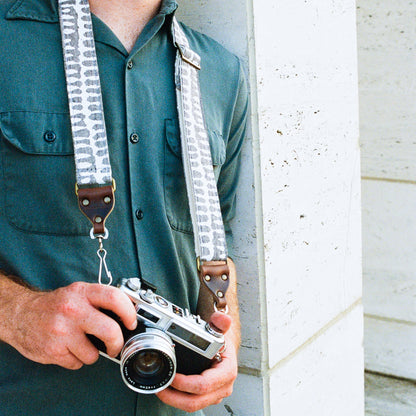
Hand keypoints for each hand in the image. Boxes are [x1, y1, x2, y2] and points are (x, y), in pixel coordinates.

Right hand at [7, 281, 136, 369]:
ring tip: (82, 344)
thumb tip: (128, 314)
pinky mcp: (53, 350)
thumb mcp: (78, 293)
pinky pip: (76, 363)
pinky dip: (76, 359)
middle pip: (110, 331)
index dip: (129, 312)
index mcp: (82, 292)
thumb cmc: (55, 304)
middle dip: (117, 343)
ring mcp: (62, 331)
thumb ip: (100, 300)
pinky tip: (68, 348)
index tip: (131, 322)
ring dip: (92, 354)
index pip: (114, 298)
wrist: (20, 314)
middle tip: (116, 345)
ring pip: (93, 354)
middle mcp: (73, 310)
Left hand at [156, 312, 237, 412]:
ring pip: (193, 406)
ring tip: (161, 390)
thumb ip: (219, 323)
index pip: (204, 384)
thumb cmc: (223, 343)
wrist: (226, 350)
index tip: (172, 376)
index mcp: (227, 372)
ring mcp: (215, 395)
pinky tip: (168, 391)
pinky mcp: (207, 398)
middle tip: (160, 387)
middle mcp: (223, 387)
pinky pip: (191, 404)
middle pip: (196, 401)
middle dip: (175, 397)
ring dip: (174, 400)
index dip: (186, 383)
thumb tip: (222, 318)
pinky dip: (178, 399)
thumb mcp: (220, 331)